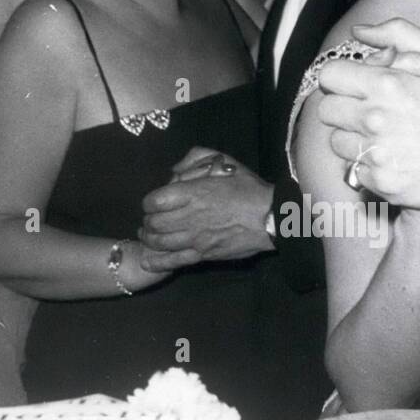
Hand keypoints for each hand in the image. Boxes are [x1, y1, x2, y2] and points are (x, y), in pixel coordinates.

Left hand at [139, 149, 275, 269]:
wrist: (272, 218)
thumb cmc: (250, 189)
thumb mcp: (226, 162)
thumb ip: (196, 158)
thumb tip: (175, 169)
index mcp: (194, 193)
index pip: (155, 201)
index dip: (149, 203)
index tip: (152, 203)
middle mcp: (191, 217)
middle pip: (154, 223)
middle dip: (148, 222)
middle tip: (150, 221)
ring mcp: (197, 238)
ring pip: (161, 243)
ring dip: (150, 240)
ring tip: (149, 237)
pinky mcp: (205, 254)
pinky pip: (175, 261)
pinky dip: (159, 262)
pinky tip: (149, 262)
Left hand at [317, 19, 419, 209]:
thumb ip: (397, 35)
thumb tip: (360, 32)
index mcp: (386, 84)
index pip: (330, 75)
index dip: (341, 79)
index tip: (355, 86)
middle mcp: (375, 119)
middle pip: (327, 111)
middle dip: (345, 109)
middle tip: (369, 113)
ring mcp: (376, 153)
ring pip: (337, 143)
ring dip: (354, 139)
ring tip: (384, 138)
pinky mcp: (380, 182)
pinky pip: (355, 170)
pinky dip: (369, 165)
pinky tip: (394, 158)